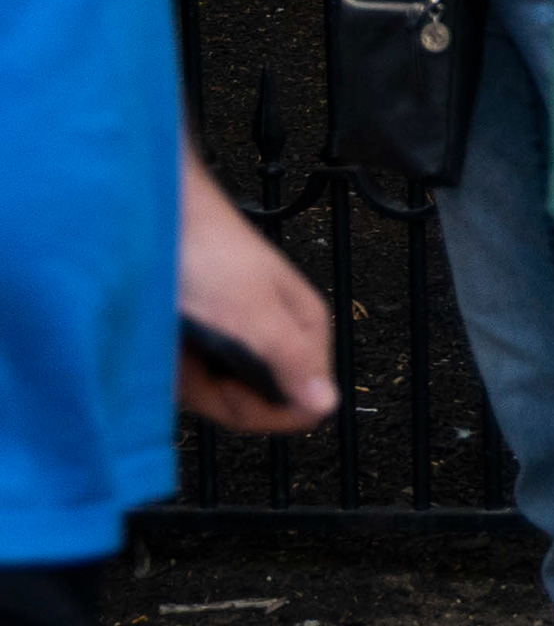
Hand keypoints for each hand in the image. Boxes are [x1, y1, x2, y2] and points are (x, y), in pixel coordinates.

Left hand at [175, 147, 334, 431]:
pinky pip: (194, 379)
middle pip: (259, 403)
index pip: (305, 402)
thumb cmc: (207, 249)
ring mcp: (237, 341)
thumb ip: (291, 359)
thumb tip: (327, 402)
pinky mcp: (204, 341)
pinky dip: (174, 370)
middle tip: (196, 361)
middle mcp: (274, 338)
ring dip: (190, 380)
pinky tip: (165, 345)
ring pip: (221, 393)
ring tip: (177, 345)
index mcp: (304, 330)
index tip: (230, 389)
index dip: (265, 409)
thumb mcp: (253, 311)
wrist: (153, 216)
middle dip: (218, 393)